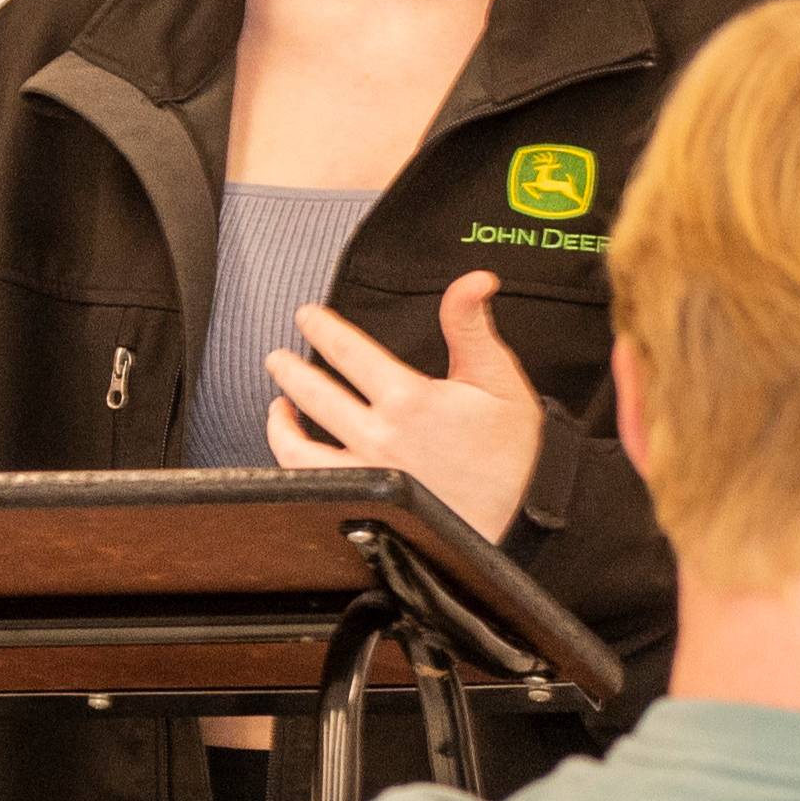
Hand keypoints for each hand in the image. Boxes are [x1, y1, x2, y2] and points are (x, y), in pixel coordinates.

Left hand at [267, 272, 544, 540]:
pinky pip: (313, 486)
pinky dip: (294, 467)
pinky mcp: (368, 506)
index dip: (321, 328)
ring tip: (279, 405)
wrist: (521, 519)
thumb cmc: (513, 455)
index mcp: (408, 399)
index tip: (307, 317)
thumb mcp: (498, 379)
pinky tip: (296, 454)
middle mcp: (380, 436)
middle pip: (314, 394)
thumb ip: (471, 326)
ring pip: (300, 447)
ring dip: (281, 421)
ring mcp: (368, 473)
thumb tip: (472, 280)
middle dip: (289, 370)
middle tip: (278, 357)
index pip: (347, 351)